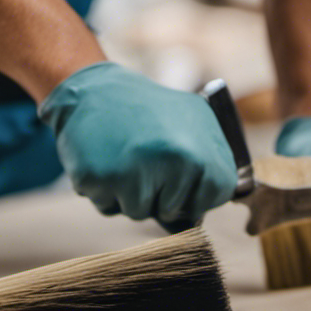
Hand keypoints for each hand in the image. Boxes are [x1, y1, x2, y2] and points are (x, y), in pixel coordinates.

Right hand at [38, 62, 237, 224]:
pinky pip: (108, 208)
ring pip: (140, 213)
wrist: (93, 89)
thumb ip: (210, 167)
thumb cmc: (147, 110)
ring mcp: (132, 172)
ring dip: (130, 193)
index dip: (200, 185)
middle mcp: (171, 159)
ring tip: (124, 155)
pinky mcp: (98, 178)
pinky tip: (104, 159)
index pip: (217, 192)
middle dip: (161, 193)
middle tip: (145, 156)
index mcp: (198, 147)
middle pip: (175, 210)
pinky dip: (105, 191)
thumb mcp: (193, 120)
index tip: (183, 168)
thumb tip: (195, 221)